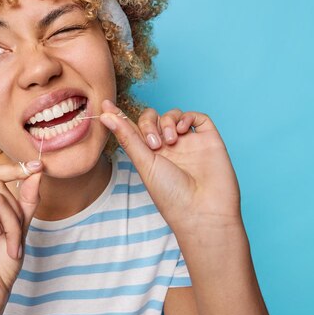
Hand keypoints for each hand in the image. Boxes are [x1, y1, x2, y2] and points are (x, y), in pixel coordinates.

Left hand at [99, 100, 241, 236]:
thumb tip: (104, 115)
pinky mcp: (208, 140)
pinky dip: (186, 117)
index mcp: (149, 156)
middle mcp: (168, 148)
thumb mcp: (144, 164)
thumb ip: (127, 137)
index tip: (105, 104)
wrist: (204, 211)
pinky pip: (197, 117)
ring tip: (171, 141)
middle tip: (154, 144)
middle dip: (149, 123)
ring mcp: (188, 143)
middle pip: (152, 119)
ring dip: (167, 121)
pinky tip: (182, 131)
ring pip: (173, 115)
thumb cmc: (171, 195)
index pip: (133, 129)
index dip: (120, 116)